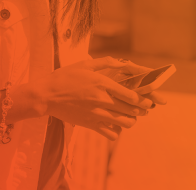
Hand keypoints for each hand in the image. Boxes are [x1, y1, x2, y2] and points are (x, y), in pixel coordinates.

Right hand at [35, 57, 154, 139]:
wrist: (47, 95)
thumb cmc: (64, 77)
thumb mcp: (84, 64)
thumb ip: (105, 62)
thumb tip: (122, 63)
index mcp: (102, 84)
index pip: (130, 95)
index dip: (143, 99)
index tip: (148, 100)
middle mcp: (102, 100)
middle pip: (131, 110)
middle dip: (142, 110)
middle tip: (145, 109)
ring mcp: (96, 114)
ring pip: (124, 123)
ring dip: (131, 120)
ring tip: (131, 117)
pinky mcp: (90, 124)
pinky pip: (110, 133)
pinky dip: (116, 131)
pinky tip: (114, 125)